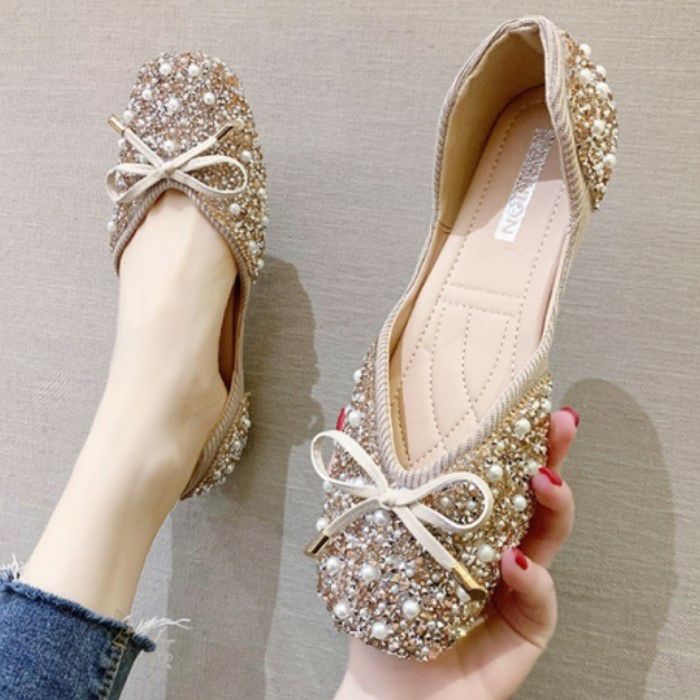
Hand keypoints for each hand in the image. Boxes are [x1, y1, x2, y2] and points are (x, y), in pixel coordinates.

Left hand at [338, 407, 578, 699]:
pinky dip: (531, 578)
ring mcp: (518, 584)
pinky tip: (514, 562)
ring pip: (550, 537)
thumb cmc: (384, 608)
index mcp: (469, 520)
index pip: (500, 469)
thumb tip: (343, 417)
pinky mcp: (526, 626)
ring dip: (554, 505)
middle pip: (536, 493)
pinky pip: (539, 598)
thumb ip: (360, 480)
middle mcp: (500, 543)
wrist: (388, 686)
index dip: (519, 434)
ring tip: (543, 479)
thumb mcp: (367, 535)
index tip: (531, 399)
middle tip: (562, 424)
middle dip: (554, 454)